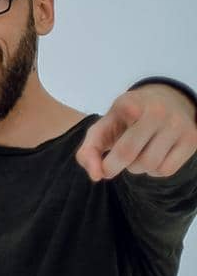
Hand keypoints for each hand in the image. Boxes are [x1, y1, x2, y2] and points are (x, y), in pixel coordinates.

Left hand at [76, 85, 196, 180]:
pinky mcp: (192, 138)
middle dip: (119, 167)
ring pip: (151, 166)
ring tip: (135, 154)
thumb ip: (89, 150)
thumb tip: (96, 176)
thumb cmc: (126, 117)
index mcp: (131, 105)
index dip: (108, 165)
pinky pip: (167, 170)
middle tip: (116, 162)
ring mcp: (179, 125)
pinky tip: (151, 156)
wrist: (165, 98)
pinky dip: (154, 170)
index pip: (120, 149)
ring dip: (137, 168)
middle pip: (134, 158)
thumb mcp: (103, 125)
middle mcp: (158, 113)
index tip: (104, 167)